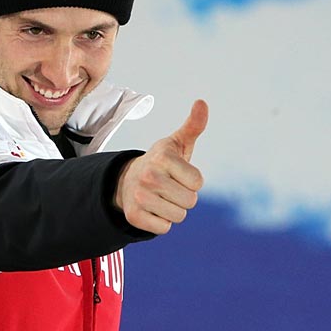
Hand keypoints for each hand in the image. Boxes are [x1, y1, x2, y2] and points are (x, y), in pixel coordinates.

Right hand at [114, 100, 208, 233]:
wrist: (128, 179)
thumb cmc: (162, 162)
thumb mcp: (178, 143)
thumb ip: (194, 125)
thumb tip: (202, 102)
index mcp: (162, 157)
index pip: (198, 183)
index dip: (192, 180)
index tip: (179, 173)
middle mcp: (149, 176)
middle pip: (190, 201)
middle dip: (184, 196)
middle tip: (170, 186)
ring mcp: (139, 196)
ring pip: (178, 216)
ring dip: (174, 210)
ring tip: (161, 196)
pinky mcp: (134, 216)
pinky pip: (164, 228)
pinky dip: (162, 222)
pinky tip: (153, 208)